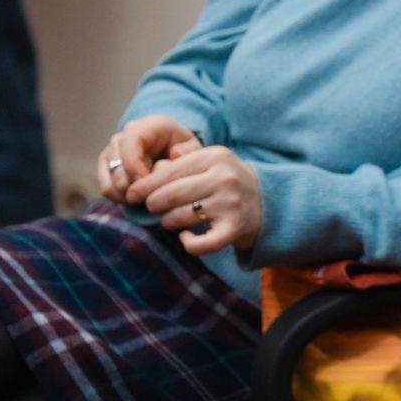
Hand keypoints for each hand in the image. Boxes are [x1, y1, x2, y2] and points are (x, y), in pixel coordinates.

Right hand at [98, 116, 198, 201]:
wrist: (172, 152)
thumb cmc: (184, 151)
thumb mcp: (193, 148)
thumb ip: (189, 151)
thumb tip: (175, 154)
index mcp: (148, 126)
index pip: (130, 141)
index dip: (134, 165)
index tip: (147, 183)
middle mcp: (124, 135)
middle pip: (118, 165)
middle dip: (136, 185)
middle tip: (154, 195)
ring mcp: (112, 151)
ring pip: (112, 180)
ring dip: (129, 194)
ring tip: (149, 197)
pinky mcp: (105, 166)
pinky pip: (106, 188)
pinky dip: (121, 198)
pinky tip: (138, 199)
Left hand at [131, 144, 262, 256]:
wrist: (268, 203)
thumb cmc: (226, 182)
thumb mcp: (210, 162)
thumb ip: (181, 161)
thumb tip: (148, 172)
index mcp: (215, 156)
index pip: (167, 172)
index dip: (144, 185)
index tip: (132, 194)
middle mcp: (224, 178)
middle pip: (169, 195)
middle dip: (153, 205)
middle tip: (153, 208)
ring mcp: (230, 204)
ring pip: (179, 217)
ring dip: (168, 222)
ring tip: (172, 220)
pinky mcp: (235, 229)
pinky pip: (200, 244)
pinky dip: (188, 244)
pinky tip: (186, 238)